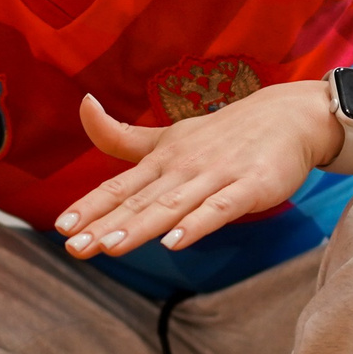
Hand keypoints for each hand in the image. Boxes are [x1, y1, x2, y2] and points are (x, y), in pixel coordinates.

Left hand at [54, 83, 339, 258]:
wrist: (289, 116)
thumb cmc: (224, 133)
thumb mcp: (169, 137)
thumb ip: (123, 137)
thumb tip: (84, 105)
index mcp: (162, 160)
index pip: (120, 187)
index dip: (91, 206)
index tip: (63, 227)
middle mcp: (183, 168)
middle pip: (140, 201)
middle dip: (106, 225)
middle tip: (75, 248)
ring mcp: (217, 176)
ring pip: (173, 206)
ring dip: (142, 226)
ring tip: (112, 247)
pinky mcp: (250, 186)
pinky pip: (221, 208)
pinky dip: (199, 224)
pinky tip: (177, 242)